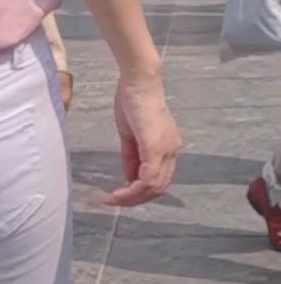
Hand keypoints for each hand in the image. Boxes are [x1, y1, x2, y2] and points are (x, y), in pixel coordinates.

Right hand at [106, 74, 180, 206]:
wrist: (138, 81)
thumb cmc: (132, 101)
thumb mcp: (130, 134)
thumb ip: (131, 156)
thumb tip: (128, 177)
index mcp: (167, 148)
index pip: (158, 179)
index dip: (139, 191)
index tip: (118, 194)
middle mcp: (172, 152)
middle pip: (158, 188)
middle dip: (134, 199)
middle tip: (113, 202)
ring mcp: (166, 151)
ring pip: (153, 187)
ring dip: (131, 198)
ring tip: (112, 200)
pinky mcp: (156, 148)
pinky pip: (147, 179)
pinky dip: (131, 190)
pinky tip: (117, 192)